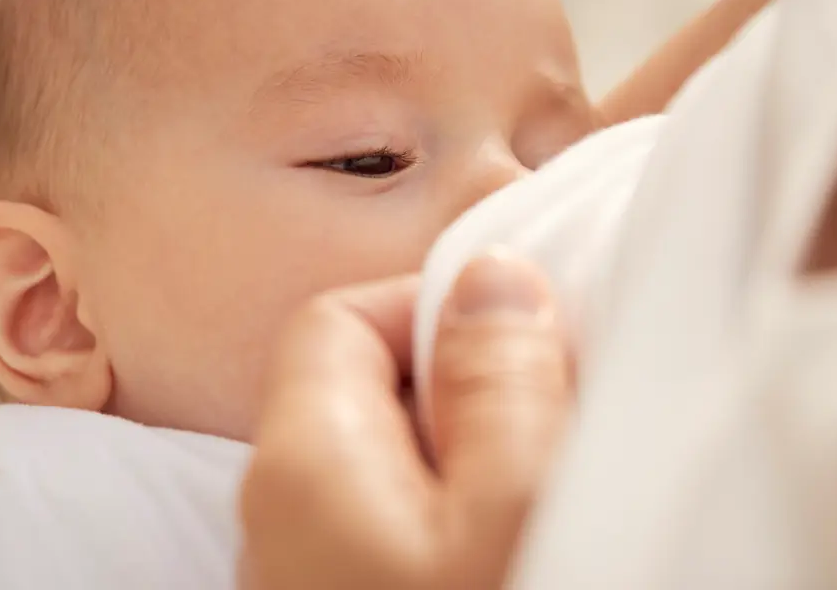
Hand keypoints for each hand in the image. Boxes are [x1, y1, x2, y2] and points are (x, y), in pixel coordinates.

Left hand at [239, 252, 573, 589]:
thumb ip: (501, 381)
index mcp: (300, 462)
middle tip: (561, 432)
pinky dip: (460, 526)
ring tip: (549, 502)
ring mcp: (305, 577)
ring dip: (474, 468)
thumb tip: (490, 277)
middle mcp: (276, 519)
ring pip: (392, 471)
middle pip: (369, 394)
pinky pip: (397, 535)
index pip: (342, 314)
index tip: (534, 342)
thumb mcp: (518, 510)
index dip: (444, 307)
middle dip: (470, 391)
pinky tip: (518, 548)